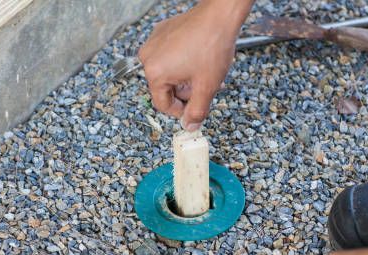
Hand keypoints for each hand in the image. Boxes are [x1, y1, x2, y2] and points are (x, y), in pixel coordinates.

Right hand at [138, 0, 249, 129]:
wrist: (219, 16)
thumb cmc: (212, 46)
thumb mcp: (206, 87)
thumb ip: (197, 111)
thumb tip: (190, 126)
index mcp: (155, 73)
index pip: (162, 104)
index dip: (180, 111)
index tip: (193, 109)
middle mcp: (148, 57)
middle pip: (165, 88)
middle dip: (185, 91)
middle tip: (203, 87)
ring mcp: (154, 42)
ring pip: (168, 72)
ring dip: (185, 77)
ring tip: (203, 72)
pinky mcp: (162, 32)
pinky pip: (169, 55)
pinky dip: (182, 61)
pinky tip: (198, 57)